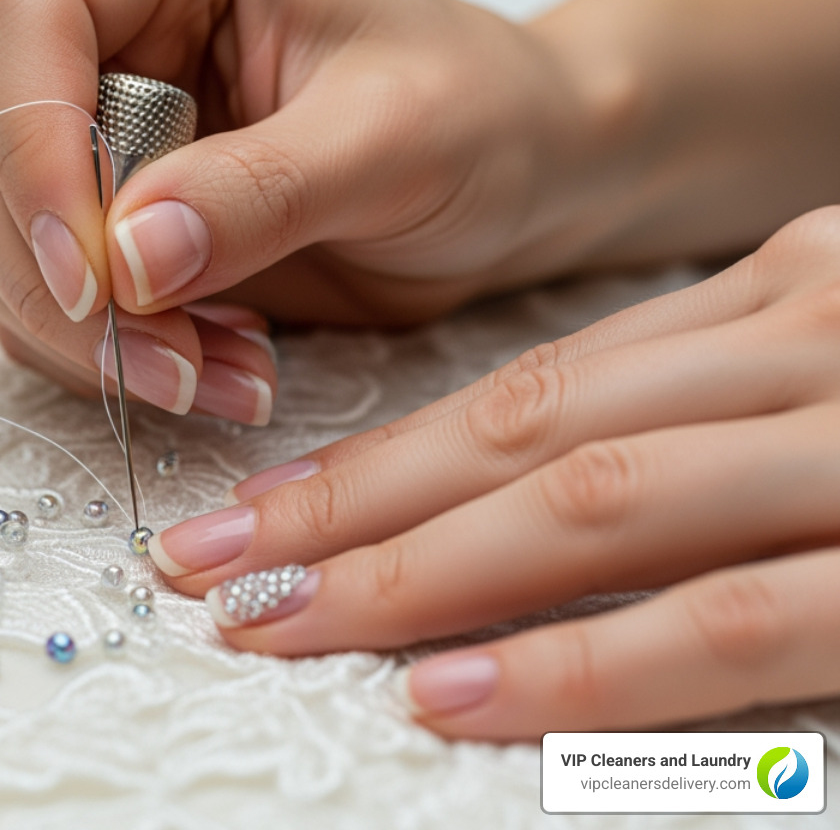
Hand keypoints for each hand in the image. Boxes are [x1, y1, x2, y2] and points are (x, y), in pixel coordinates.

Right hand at [0, 0, 615, 423]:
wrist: (513, 179)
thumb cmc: (480, 112)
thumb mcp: (396, 139)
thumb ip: (262, 191)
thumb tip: (128, 259)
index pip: (21, 13)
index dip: (31, 147)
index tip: (96, 273)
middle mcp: (103, 21)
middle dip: (55, 273)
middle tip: (171, 357)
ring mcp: (85, 121)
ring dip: (80, 333)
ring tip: (217, 368)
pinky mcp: (93, 212)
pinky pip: (31, 296)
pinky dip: (103, 356)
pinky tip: (213, 361)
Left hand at [147, 207, 839, 738]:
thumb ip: (718, 410)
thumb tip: (538, 494)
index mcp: (783, 294)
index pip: (540, 381)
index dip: (382, 458)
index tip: (257, 509)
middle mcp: (806, 341)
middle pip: (531, 427)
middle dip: (350, 505)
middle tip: (207, 563)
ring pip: (593, 501)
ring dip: (412, 573)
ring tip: (275, 620)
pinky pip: (726, 622)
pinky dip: (575, 665)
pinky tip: (444, 693)